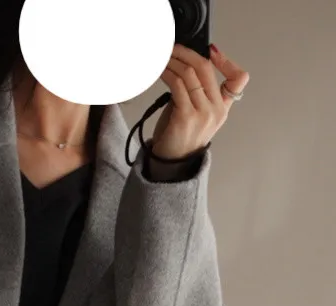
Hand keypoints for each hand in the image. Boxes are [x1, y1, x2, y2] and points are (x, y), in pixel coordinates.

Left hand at [151, 43, 249, 160]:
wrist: (171, 164)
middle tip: (173, 49)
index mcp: (223, 108)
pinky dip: (168, 74)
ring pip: (190, 74)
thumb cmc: (179, 137)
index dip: (227, 61)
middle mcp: (216, 110)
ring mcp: (203, 113)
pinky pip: (178, 85)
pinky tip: (161, 71)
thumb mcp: (195, 112)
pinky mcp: (186, 116)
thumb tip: (184, 65)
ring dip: (173, 62)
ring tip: (163, 58)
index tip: (211, 50)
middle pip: (206, 69)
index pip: (239, 79)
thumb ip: (196, 91)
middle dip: (187, 54)